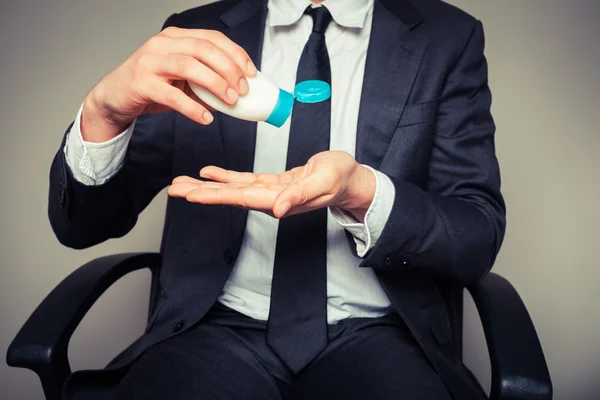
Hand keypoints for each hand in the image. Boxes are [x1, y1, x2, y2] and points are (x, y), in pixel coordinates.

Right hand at [81, 27, 256, 141]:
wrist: (114, 98)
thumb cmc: (152, 86)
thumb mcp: (182, 79)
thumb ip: (206, 81)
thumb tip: (238, 94)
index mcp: (176, 38)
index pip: (212, 38)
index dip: (235, 54)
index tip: (252, 72)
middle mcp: (162, 44)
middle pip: (203, 49)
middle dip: (229, 69)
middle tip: (243, 90)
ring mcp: (149, 62)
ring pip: (189, 66)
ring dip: (215, 84)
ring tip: (231, 101)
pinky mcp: (141, 83)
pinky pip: (172, 95)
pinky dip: (193, 108)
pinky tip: (206, 118)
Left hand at [167, 151, 375, 221]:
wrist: (349, 178)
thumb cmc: (340, 178)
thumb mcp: (324, 182)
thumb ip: (300, 196)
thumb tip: (278, 209)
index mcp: (279, 199)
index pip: (240, 198)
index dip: (214, 196)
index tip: (191, 195)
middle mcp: (269, 199)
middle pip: (228, 196)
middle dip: (200, 193)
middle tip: (174, 190)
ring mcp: (269, 192)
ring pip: (231, 189)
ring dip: (206, 186)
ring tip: (182, 183)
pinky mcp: (272, 184)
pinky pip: (243, 180)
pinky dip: (225, 177)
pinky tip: (208, 173)